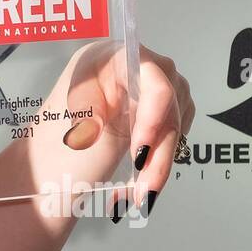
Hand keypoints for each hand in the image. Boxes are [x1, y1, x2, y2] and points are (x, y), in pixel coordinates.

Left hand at [28, 40, 193, 221]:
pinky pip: (177, 138)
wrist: (87, 101)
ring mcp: (172, 87)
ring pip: (176, 130)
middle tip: (144, 189)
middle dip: (158, 155)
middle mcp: (156, 68)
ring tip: (143, 194)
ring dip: (161, 165)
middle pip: (171, 113)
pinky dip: (162, 162)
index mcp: (126, 56)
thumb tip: (88, 134)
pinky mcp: (177, 108)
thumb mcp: (74, 101)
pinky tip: (147, 182)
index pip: (155, 84)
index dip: (152, 119)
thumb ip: (84, 114)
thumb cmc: (80, 93)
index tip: (140, 153)